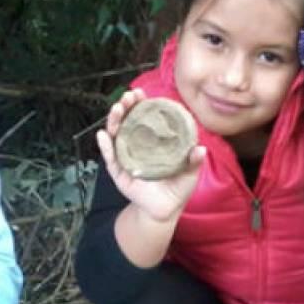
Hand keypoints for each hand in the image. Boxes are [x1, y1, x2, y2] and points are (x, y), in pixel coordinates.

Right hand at [97, 88, 205, 221]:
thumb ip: (193, 161)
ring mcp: (126, 157)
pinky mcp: (119, 173)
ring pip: (116, 135)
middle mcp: (137, 145)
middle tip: (128, 97)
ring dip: (114, 120)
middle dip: (125, 107)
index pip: (144, 117)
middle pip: (127, 121)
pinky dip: (105, 146)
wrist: (165, 211)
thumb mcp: (189, 173)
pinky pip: (110, 158)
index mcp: (153, 140)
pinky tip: (103, 135)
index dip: (141, 104)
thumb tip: (200, 149)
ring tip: (116, 109)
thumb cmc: (178, 188)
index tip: (140, 92)